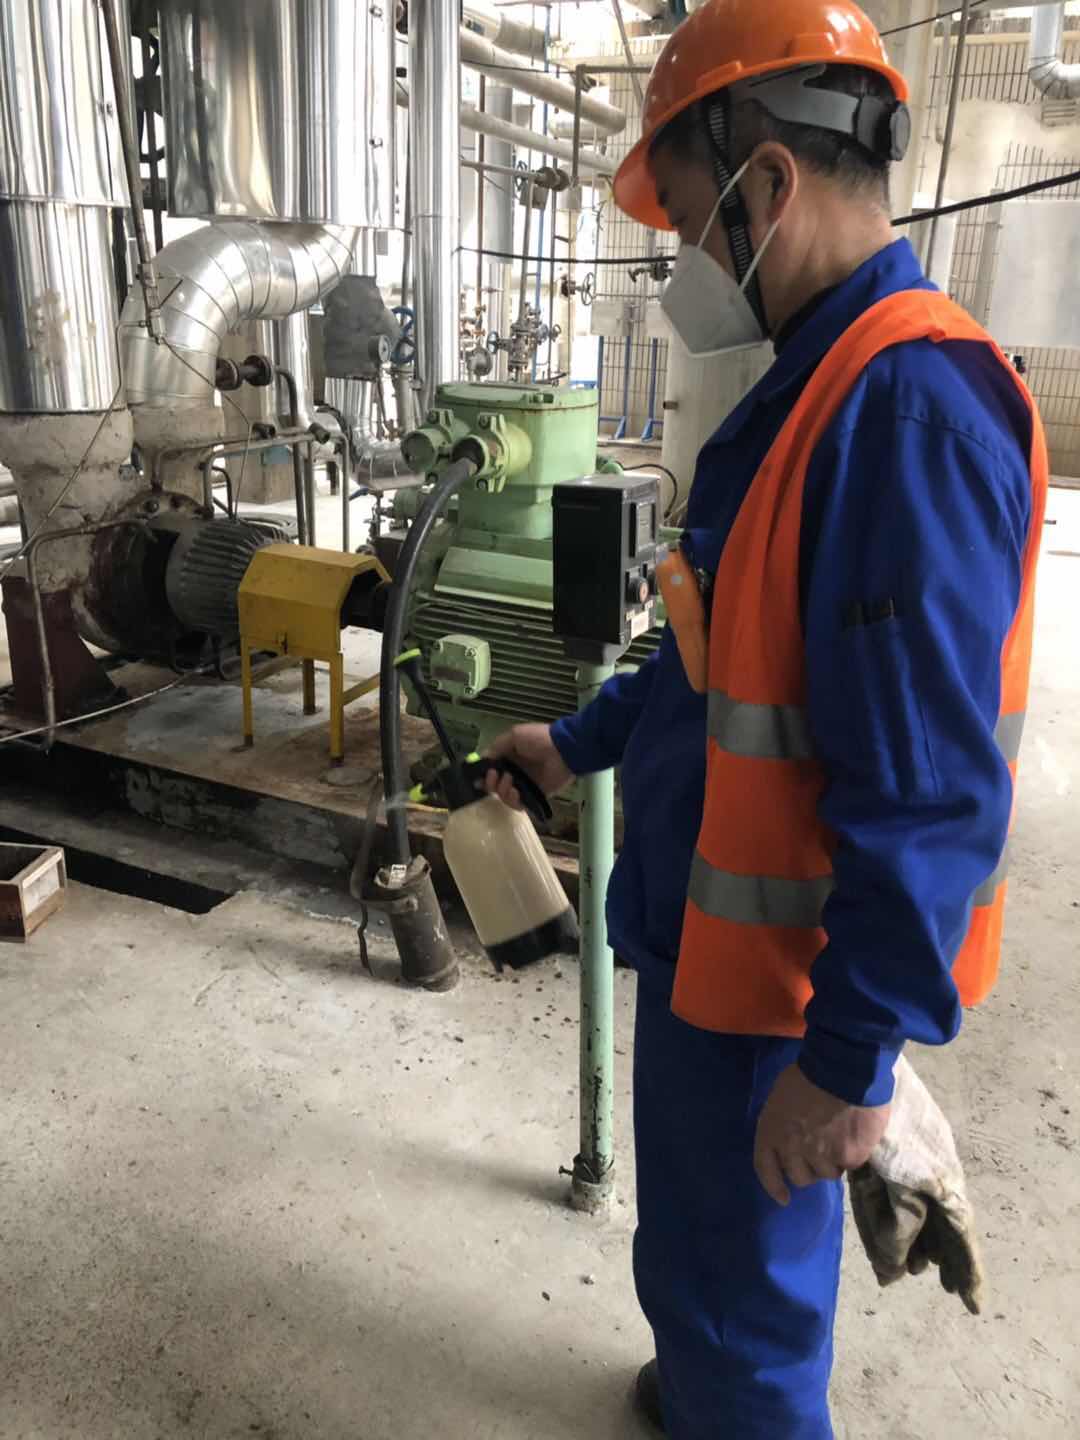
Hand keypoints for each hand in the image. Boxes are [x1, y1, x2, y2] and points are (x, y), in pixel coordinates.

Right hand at [484, 724, 573, 809]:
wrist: (563, 750)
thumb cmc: (539, 739)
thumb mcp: (514, 735)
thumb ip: (497, 747)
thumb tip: (484, 758)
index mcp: (509, 757)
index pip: (490, 769)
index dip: (483, 773)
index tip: (478, 775)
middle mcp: (514, 772)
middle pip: (494, 785)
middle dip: (490, 783)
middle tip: (494, 776)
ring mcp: (524, 785)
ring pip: (503, 796)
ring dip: (501, 790)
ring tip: (510, 781)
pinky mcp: (533, 796)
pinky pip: (518, 804)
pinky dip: (512, 801)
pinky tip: (515, 792)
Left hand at [753, 1064, 890, 1206]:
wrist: (843, 1068)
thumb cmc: (809, 1073)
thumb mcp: (782, 1094)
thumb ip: (783, 1120)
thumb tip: (792, 1132)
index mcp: (771, 1131)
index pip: (765, 1167)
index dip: (773, 1185)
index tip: (783, 1198)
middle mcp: (793, 1149)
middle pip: (799, 1177)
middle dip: (808, 1169)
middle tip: (820, 1154)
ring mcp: (822, 1156)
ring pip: (827, 1174)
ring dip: (832, 1162)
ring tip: (840, 1138)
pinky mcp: (849, 1157)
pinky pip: (850, 1164)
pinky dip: (853, 1154)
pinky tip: (856, 1135)